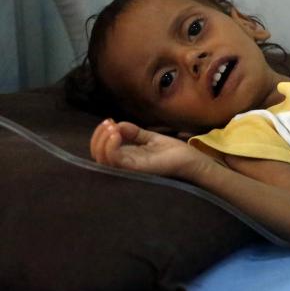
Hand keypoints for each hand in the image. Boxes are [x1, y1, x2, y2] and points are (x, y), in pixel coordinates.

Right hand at [90, 119, 211, 179]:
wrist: (191, 159)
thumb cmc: (173, 151)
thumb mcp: (150, 138)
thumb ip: (134, 132)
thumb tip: (118, 124)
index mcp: (127, 158)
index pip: (102, 150)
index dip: (100, 135)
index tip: (108, 121)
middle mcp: (125, 165)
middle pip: (98, 156)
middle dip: (98, 137)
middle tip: (108, 123)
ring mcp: (130, 168)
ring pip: (103, 159)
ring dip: (102, 141)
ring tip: (112, 128)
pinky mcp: (137, 169)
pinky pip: (116, 161)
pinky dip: (111, 147)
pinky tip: (116, 134)